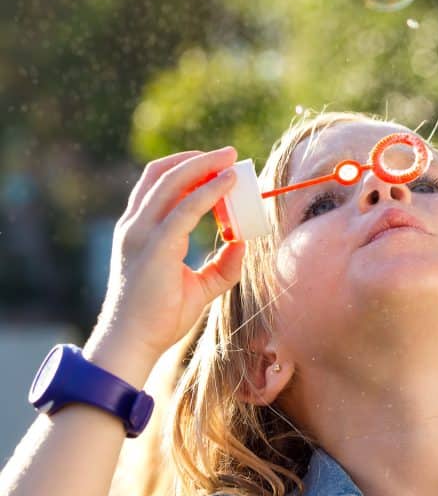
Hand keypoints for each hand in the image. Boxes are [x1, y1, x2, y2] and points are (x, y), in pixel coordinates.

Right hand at [88, 147, 245, 364]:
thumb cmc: (160, 317)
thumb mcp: (200, 287)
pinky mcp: (156, 246)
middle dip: (197, 159)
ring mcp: (141, 234)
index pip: (161, 186)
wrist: (134, 342)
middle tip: (229, 153)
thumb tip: (244, 245)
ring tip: (230, 158)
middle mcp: (136, 226)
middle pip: (163, 175)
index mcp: (140, 231)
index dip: (188, 170)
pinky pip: (185, 209)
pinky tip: (227, 183)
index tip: (219, 167)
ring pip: (171, 183)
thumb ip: (222, 266)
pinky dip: (208, 192)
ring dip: (203, 165)